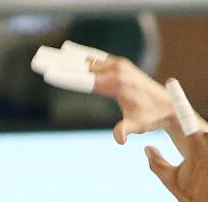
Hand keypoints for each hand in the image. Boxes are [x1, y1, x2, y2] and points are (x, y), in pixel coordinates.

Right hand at [31, 43, 175, 145]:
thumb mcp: (137, 126)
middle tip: (40, 61)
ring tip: (49, 56)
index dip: (65, 77)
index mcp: (117, 83)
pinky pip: (97, 59)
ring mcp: (119, 65)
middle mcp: (117, 69)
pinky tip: (70, 55)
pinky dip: (83, 58)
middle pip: (82, 65)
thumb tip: (118, 139)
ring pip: (88, 60)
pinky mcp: (121, 65)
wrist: (167, 106)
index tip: (48, 74)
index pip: (85, 79)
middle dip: (61, 64)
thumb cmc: (150, 118)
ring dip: (69, 59)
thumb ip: (125, 130)